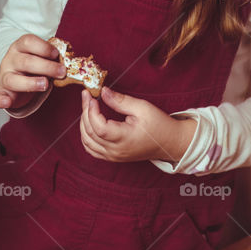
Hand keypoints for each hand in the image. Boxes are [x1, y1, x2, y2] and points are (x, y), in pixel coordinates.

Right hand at [0, 33, 66, 111]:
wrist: (13, 76)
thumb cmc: (31, 65)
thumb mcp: (39, 56)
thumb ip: (50, 58)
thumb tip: (67, 63)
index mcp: (20, 46)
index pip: (29, 42)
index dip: (43, 47)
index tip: (56, 54)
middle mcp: (11, 59)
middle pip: (26, 62)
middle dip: (46, 67)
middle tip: (61, 72)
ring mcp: (5, 76)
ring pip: (14, 79)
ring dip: (31, 82)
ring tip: (44, 84)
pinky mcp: (2, 91)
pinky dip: (0, 100)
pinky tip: (6, 102)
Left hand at [80, 87, 195, 163]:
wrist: (167, 143)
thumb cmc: (158, 125)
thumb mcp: (142, 108)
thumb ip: (121, 101)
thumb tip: (103, 92)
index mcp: (124, 138)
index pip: (99, 127)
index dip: (91, 111)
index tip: (92, 96)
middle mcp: (115, 151)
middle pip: (90, 133)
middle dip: (85, 113)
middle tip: (87, 97)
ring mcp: (112, 156)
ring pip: (87, 142)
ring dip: (83, 124)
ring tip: (87, 107)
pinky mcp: (112, 157)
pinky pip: (91, 149)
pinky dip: (86, 136)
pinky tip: (88, 123)